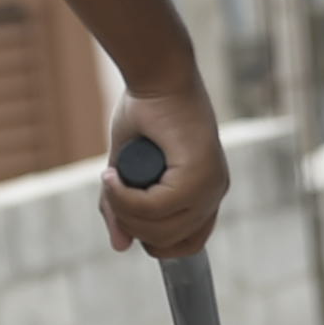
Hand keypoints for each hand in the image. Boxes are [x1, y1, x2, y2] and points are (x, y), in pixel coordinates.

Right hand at [99, 74, 228, 258]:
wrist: (157, 77)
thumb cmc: (145, 116)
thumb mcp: (129, 172)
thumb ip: (126, 208)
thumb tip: (121, 247)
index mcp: (204, 193)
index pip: (187, 244)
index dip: (153, 241)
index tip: (127, 218)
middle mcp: (214, 192)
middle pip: (168, 242)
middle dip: (130, 223)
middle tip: (110, 190)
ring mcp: (211, 185)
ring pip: (160, 228)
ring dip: (124, 209)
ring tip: (109, 180)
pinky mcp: (200, 174)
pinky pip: (156, 206)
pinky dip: (127, 196)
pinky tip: (112, 176)